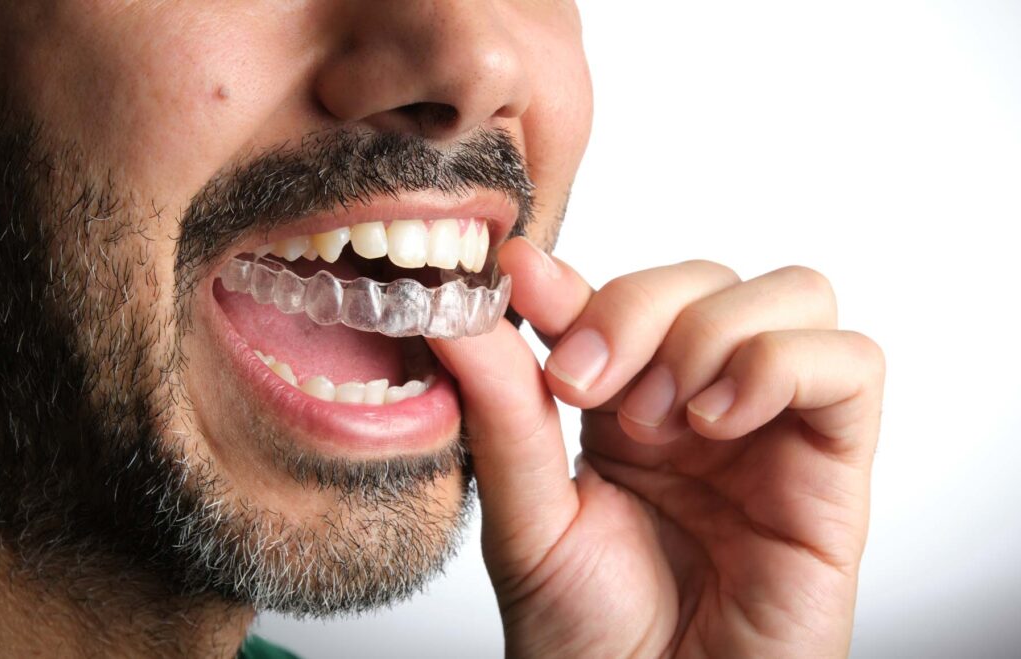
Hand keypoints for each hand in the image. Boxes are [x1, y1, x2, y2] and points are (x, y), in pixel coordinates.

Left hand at [427, 238, 884, 657]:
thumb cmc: (588, 637)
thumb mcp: (528, 516)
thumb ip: (502, 410)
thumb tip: (457, 313)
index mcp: (628, 402)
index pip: (621, 292)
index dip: (574, 280)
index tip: (518, 281)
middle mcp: (705, 402)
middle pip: (708, 278)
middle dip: (640, 310)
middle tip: (585, 384)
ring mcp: (772, 428)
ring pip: (792, 295)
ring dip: (712, 334)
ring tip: (665, 421)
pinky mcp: (833, 466)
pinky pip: (850, 365)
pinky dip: (781, 367)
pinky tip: (720, 423)